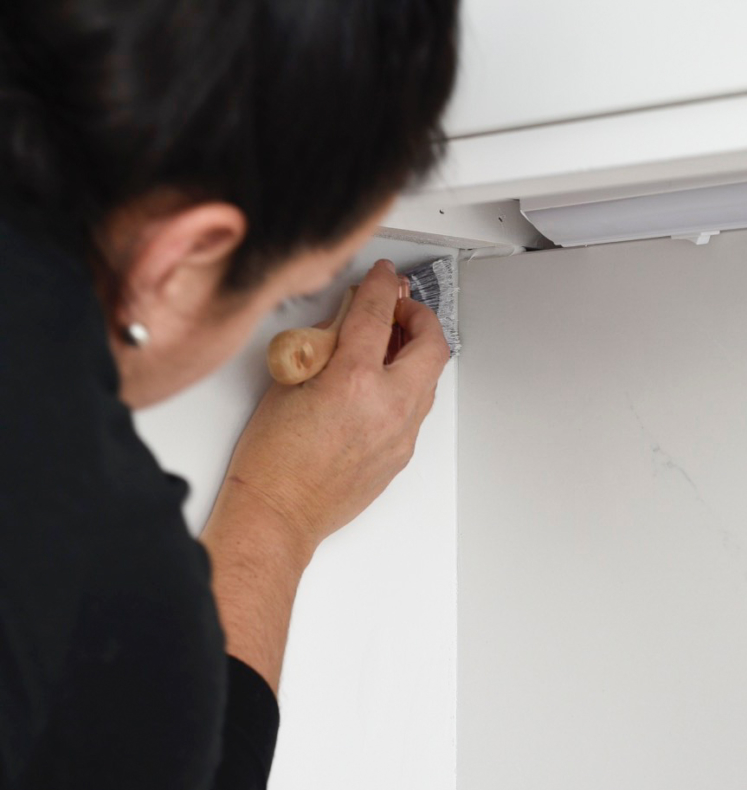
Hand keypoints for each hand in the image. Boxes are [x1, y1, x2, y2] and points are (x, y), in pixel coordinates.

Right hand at [221, 259, 449, 565]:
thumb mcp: (288, 382)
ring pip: (429, 379)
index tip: (381, 277)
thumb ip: (323, 345)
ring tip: (389, 344)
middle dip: (420, 317)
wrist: (279, 512)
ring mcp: (400, 434)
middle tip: (399, 308)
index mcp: (354, 382)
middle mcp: (387, 407)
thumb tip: (343, 321)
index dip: (381, 285)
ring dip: (416, 353)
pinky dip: (406, 385)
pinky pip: (416, 409)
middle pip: (431, 344)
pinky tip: (380, 383)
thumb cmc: (273, 460)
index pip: (378, 313)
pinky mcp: (401, 454)